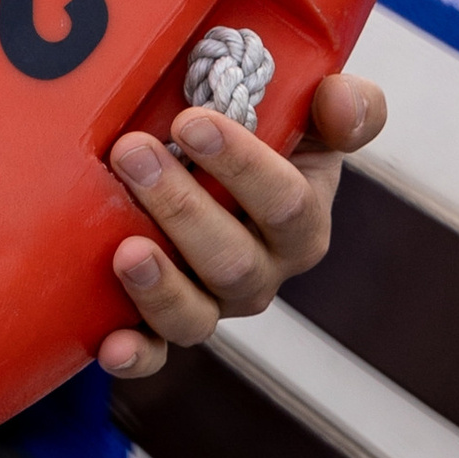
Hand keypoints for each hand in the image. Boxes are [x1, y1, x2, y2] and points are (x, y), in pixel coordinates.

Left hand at [96, 68, 385, 381]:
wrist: (208, 167)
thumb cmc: (261, 135)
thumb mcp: (310, 114)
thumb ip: (346, 105)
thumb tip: (338, 101)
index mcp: (301, 221)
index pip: (286, 204)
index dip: (242, 166)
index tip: (190, 121)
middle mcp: (261, 271)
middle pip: (233, 261)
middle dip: (181, 208)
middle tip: (132, 154)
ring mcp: (213, 303)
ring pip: (197, 316)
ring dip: (162, 288)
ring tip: (125, 251)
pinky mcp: (165, 323)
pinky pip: (156, 352)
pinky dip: (137, 356)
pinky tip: (112, 347)